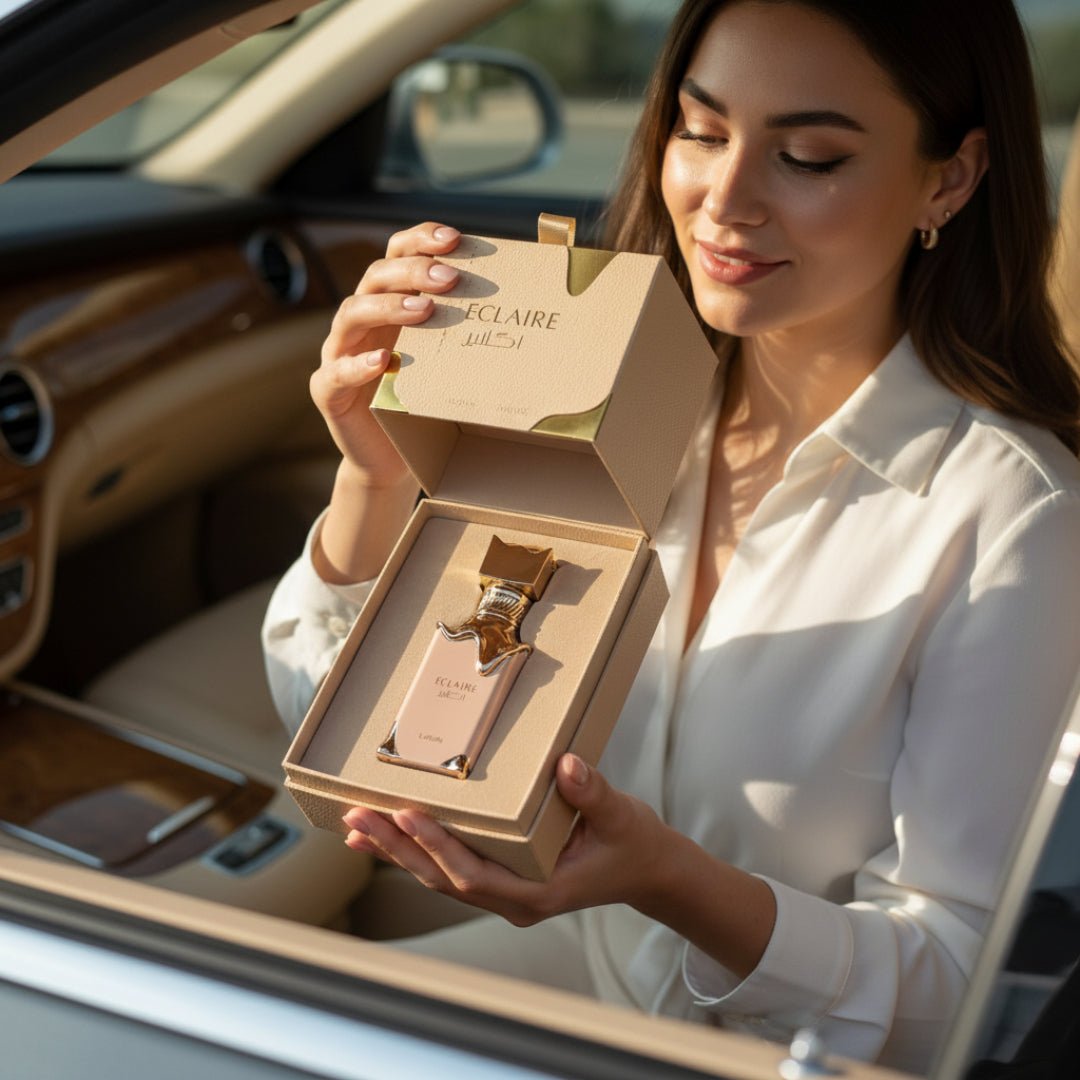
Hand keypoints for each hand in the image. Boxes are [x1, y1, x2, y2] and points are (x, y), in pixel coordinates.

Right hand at [311, 221, 461, 487]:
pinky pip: (335, 372)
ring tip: (426, 310)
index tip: (455, 239)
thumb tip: (532, 305)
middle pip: (376, 277)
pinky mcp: (328, 392)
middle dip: (414, 272)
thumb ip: (470, 332)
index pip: (397, 255)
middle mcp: (361, 322)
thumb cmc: (426, 405)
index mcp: (389, 304)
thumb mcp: (450, 362)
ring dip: (389, 307)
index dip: (421, 240)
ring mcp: (338, 353)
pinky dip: (357, 364)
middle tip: (452, 279)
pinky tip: (384, 361)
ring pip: (351, 314)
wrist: (393, 459)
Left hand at [342, 754, 671, 926]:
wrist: (645, 868)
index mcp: (538, 892)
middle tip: (358, 818)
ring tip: (355, 827)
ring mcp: (505, 893)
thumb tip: (568, 766)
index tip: (406, 815)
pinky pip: (449, 869)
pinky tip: (389, 835)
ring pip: (439, 877)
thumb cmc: (631, 843)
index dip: (437, 846)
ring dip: (397, 851)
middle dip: (398, 848)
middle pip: (443, 878)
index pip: (474, 874)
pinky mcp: (500, 880)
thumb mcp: (621, 816)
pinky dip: (416, 851)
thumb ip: (593, 794)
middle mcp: (513, 900)